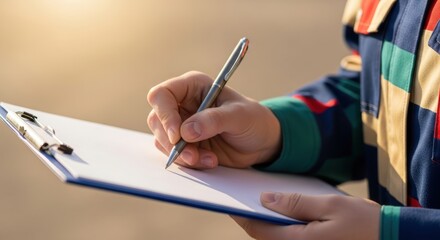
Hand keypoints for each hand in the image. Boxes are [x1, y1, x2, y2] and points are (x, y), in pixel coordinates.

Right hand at [147, 71, 280, 168]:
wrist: (261, 142)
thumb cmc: (253, 120)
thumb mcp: (239, 116)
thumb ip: (214, 120)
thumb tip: (186, 131)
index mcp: (192, 86)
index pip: (161, 95)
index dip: (165, 114)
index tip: (178, 135)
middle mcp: (182, 104)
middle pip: (156, 120)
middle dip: (171, 141)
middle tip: (192, 155)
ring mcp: (181, 125)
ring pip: (162, 140)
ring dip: (182, 155)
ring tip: (208, 159)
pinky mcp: (185, 144)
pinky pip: (174, 155)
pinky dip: (189, 162)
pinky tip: (209, 160)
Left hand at [232, 192, 379, 239]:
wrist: (392, 239)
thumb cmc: (364, 222)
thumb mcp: (330, 205)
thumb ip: (296, 203)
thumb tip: (266, 199)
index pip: (259, 230)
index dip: (242, 215)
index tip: (229, 201)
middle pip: (264, 236)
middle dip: (252, 218)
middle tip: (240, 197)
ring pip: (275, 239)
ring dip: (266, 223)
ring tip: (258, 201)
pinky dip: (280, 227)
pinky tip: (281, 212)